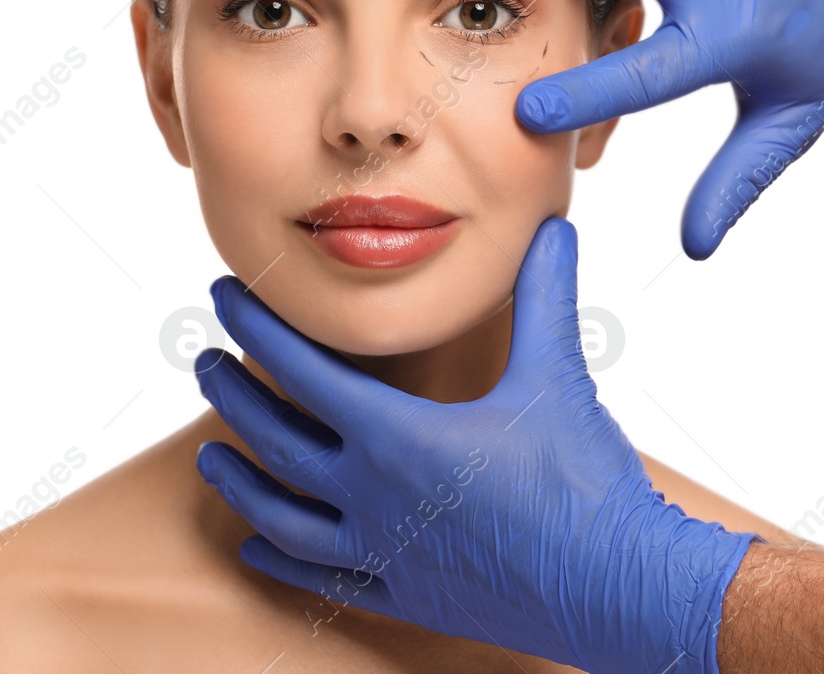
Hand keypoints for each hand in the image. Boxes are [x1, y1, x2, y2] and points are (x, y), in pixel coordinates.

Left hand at [193, 217, 757, 673]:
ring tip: (209, 458)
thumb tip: (553, 228)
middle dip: (232, 395)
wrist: (621, 589)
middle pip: (277, 442)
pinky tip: (257, 551)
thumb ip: (545, 297)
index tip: (225, 298)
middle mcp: (374, 498)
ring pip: (283, 519)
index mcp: (399, 438)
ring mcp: (384, 554)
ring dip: (240, 483)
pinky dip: (281, 563)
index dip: (258, 330)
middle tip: (202, 362)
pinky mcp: (406, 596)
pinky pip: (323, 582)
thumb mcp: (559, 376)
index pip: (303, 372)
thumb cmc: (585, 483)